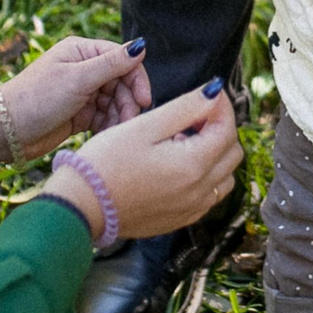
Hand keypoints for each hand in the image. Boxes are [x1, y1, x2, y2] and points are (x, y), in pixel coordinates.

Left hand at [0, 37, 152, 169]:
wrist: (6, 130)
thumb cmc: (38, 98)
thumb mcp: (78, 79)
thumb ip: (112, 64)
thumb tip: (141, 46)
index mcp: (81, 51)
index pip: (122, 59)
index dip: (136, 79)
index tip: (144, 100)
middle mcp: (83, 68)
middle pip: (121, 82)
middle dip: (127, 101)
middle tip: (129, 120)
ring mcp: (81, 92)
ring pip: (114, 102)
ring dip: (119, 115)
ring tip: (115, 130)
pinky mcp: (79, 113)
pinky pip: (104, 117)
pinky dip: (108, 125)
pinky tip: (106, 134)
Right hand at [39, 83, 242, 241]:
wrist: (81, 206)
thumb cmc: (106, 162)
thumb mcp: (145, 126)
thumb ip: (185, 107)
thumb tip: (214, 91)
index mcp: (194, 165)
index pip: (227, 129)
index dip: (221, 107)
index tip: (206, 94)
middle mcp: (199, 192)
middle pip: (232, 153)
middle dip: (220, 129)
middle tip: (194, 116)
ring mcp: (191, 209)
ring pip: (224, 177)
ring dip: (214, 154)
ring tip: (183, 141)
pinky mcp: (179, 220)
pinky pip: (208, 196)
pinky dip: (204, 177)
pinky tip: (176, 165)